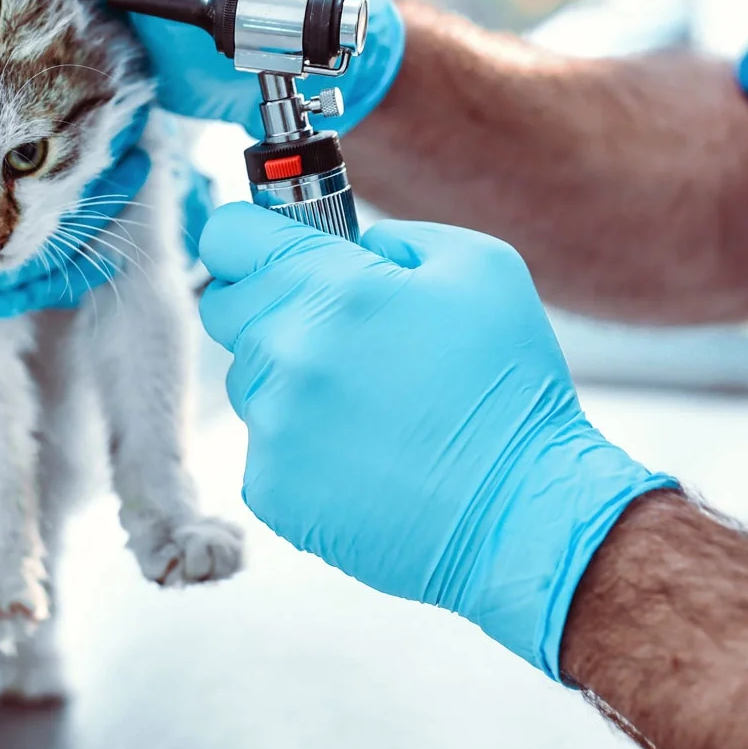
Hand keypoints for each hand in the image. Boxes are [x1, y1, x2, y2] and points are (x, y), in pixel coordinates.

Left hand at [197, 205, 674, 678]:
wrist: (520, 513)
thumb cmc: (510, 385)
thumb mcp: (481, 266)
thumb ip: (395, 237)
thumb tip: (349, 246)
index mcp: (333, 288)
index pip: (228, 235)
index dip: (252, 237)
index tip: (277, 252)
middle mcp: (287, 351)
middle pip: (227, 306)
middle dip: (271, 306)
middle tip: (339, 332)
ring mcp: (273, 425)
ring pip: (246, 378)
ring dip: (288, 379)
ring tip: (369, 403)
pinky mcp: (270, 487)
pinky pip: (262, 443)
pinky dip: (300, 444)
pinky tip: (364, 453)